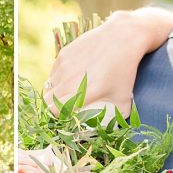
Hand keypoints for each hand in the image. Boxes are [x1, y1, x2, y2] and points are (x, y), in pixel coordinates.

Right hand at [46, 9, 172, 113]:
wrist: (122, 38)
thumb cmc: (125, 72)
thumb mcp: (124, 101)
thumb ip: (116, 121)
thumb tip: (108, 134)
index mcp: (81, 94)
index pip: (55, 112)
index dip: (56, 118)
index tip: (64, 119)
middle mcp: (69, 80)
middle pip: (47, 101)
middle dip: (52, 108)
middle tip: (62, 110)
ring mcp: (64, 66)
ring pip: (49, 86)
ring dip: (54, 93)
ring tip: (64, 95)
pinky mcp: (63, 54)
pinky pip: (54, 72)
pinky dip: (58, 78)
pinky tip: (69, 79)